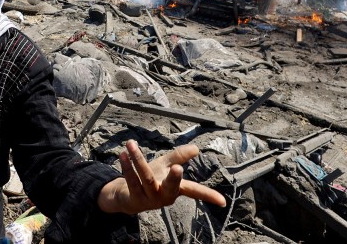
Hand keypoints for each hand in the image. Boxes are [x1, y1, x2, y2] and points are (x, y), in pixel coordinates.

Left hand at [98, 140, 225, 213]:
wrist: (126, 195)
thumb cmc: (151, 179)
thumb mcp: (165, 166)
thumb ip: (179, 157)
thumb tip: (196, 148)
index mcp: (175, 189)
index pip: (194, 191)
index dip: (208, 196)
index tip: (223, 202)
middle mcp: (164, 196)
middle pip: (171, 187)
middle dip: (174, 178)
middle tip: (177, 168)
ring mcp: (149, 199)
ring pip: (146, 178)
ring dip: (138, 160)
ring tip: (131, 144)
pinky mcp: (134, 199)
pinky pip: (131, 180)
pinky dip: (127, 166)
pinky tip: (123, 154)